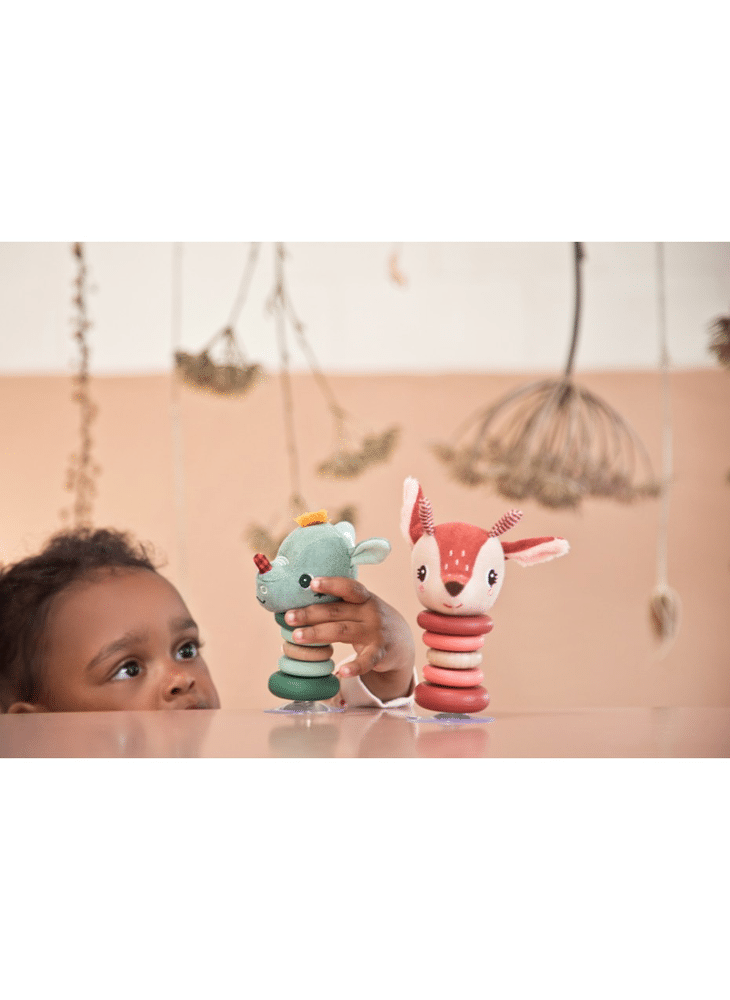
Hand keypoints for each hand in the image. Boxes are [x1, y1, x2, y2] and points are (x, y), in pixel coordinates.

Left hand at [284, 577, 414, 702]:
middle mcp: (370, 613)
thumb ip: (339, 604)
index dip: (331, 584)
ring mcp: (375, 632)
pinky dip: (355, 667)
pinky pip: (366, 660)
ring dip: (318, 634)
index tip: (312, 584)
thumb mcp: (361, 606)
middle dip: (310, 614)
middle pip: (336, 612)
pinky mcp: (380, 653)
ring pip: (343, 632)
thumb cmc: (370, 620)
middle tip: (288, 618)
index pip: (348, 587)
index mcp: (364, 598)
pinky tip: (340, 672)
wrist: (402, 641)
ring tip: (297, 637)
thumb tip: (301, 602)